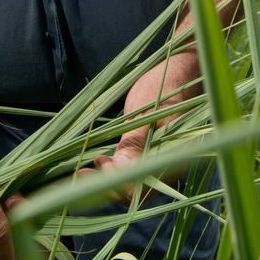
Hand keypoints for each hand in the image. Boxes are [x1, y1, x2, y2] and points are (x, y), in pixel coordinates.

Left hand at [85, 51, 200, 204]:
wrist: (179, 70)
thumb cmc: (164, 85)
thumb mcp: (145, 111)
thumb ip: (134, 143)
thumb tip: (121, 172)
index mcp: (174, 157)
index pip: (141, 187)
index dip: (115, 182)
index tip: (95, 165)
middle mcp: (171, 165)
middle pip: (136, 189)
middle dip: (107, 183)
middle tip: (80, 172)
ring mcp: (163, 160)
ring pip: (134, 181)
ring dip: (109, 177)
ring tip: (86, 168)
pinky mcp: (154, 153)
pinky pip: (135, 168)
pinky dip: (117, 168)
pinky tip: (102, 159)